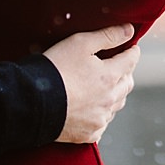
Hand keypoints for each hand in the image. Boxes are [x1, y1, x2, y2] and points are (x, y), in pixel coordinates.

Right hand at [44, 24, 138, 143]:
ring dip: (115, 94)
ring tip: (106, 86)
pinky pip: (103, 123)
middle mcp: (109, 100)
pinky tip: (93, 107)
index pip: (131, 60)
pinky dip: (101, 114)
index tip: (131, 48)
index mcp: (110, 76)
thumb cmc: (55, 70)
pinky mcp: (88, 134)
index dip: (131, 51)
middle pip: (127, 84)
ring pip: (117, 104)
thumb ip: (107, 36)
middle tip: (118, 65)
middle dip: (125, 72)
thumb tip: (129, 30)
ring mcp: (99, 119)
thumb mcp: (80, 43)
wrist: (32, 104)